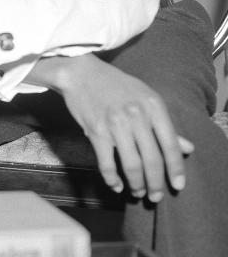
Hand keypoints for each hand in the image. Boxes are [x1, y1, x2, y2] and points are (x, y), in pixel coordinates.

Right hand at [34, 55, 192, 201]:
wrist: (81, 73)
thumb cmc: (116, 85)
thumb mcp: (146, 98)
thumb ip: (165, 124)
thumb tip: (187, 148)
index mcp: (153, 106)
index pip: (170, 144)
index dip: (176, 168)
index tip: (177, 185)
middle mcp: (137, 116)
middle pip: (152, 159)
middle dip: (156, 183)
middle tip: (156, 196)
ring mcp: (115, 124)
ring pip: (131, 164)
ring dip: (137, 184)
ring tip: (138, 193)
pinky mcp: (96, 131)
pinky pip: (106, 162)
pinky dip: (112, 178)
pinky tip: (116, 185)